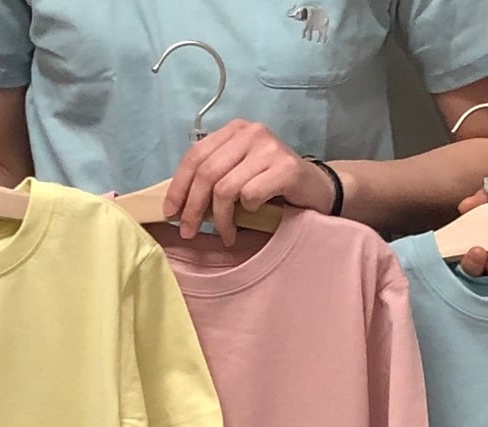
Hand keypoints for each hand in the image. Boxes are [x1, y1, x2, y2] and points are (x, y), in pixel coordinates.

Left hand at [163, 120, 336, 247]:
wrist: (316, 190)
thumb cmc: (272, 188)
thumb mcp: (237, 177)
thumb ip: (212, 180)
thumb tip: (177, 206)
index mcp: (234, 131)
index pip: (195, 156)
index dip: (178, 186)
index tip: (171, 213)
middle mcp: (251, 132)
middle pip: (206, 173)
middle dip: (193, 208)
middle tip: (190, 233)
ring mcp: (269, 148)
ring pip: (226, 188)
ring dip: (221, 219)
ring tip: (227, 234)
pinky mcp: (286, 167)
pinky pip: (251, 195)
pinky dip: (247, 212)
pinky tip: (253, 216)